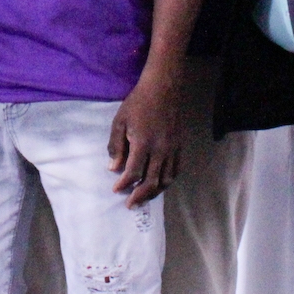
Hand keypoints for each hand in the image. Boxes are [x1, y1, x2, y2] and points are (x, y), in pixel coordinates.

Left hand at [108, 67, 183, 206]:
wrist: (163, 89)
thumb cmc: (137, 104)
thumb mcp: (120, 122)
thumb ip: (116, 146)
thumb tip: (113, 168)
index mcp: (143, 144)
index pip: (134, 173)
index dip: (124, 184)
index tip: (116, 190)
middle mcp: (160, 151)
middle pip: (151, 182)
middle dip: (139, 196)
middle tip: (130, 204)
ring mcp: (172, 150)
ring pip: (166, 180)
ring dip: (154, 192)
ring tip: (144, 198)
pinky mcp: (179, 147)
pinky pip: (176, 171)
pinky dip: (167, 181)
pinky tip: (159, 184)